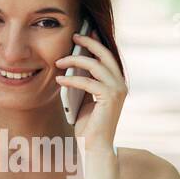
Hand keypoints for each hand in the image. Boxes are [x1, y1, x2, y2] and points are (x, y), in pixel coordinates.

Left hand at [55, 29, 126, 153]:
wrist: (94, 146)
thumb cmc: (88, 124)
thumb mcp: (85, 98)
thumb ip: (85, 82)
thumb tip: (73, 64)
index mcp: (117, 83)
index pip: (108, 57)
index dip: (96, 42)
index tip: (83, 33)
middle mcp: (121, 84)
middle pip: (105, 55)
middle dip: (89, 43)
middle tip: (74, 36)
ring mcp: (117, 90)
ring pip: (95, 66)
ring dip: (75, 61)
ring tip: (58, 61)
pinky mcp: (110, 98)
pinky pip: (87, 83)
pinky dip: (71, 80)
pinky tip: (59, 80)